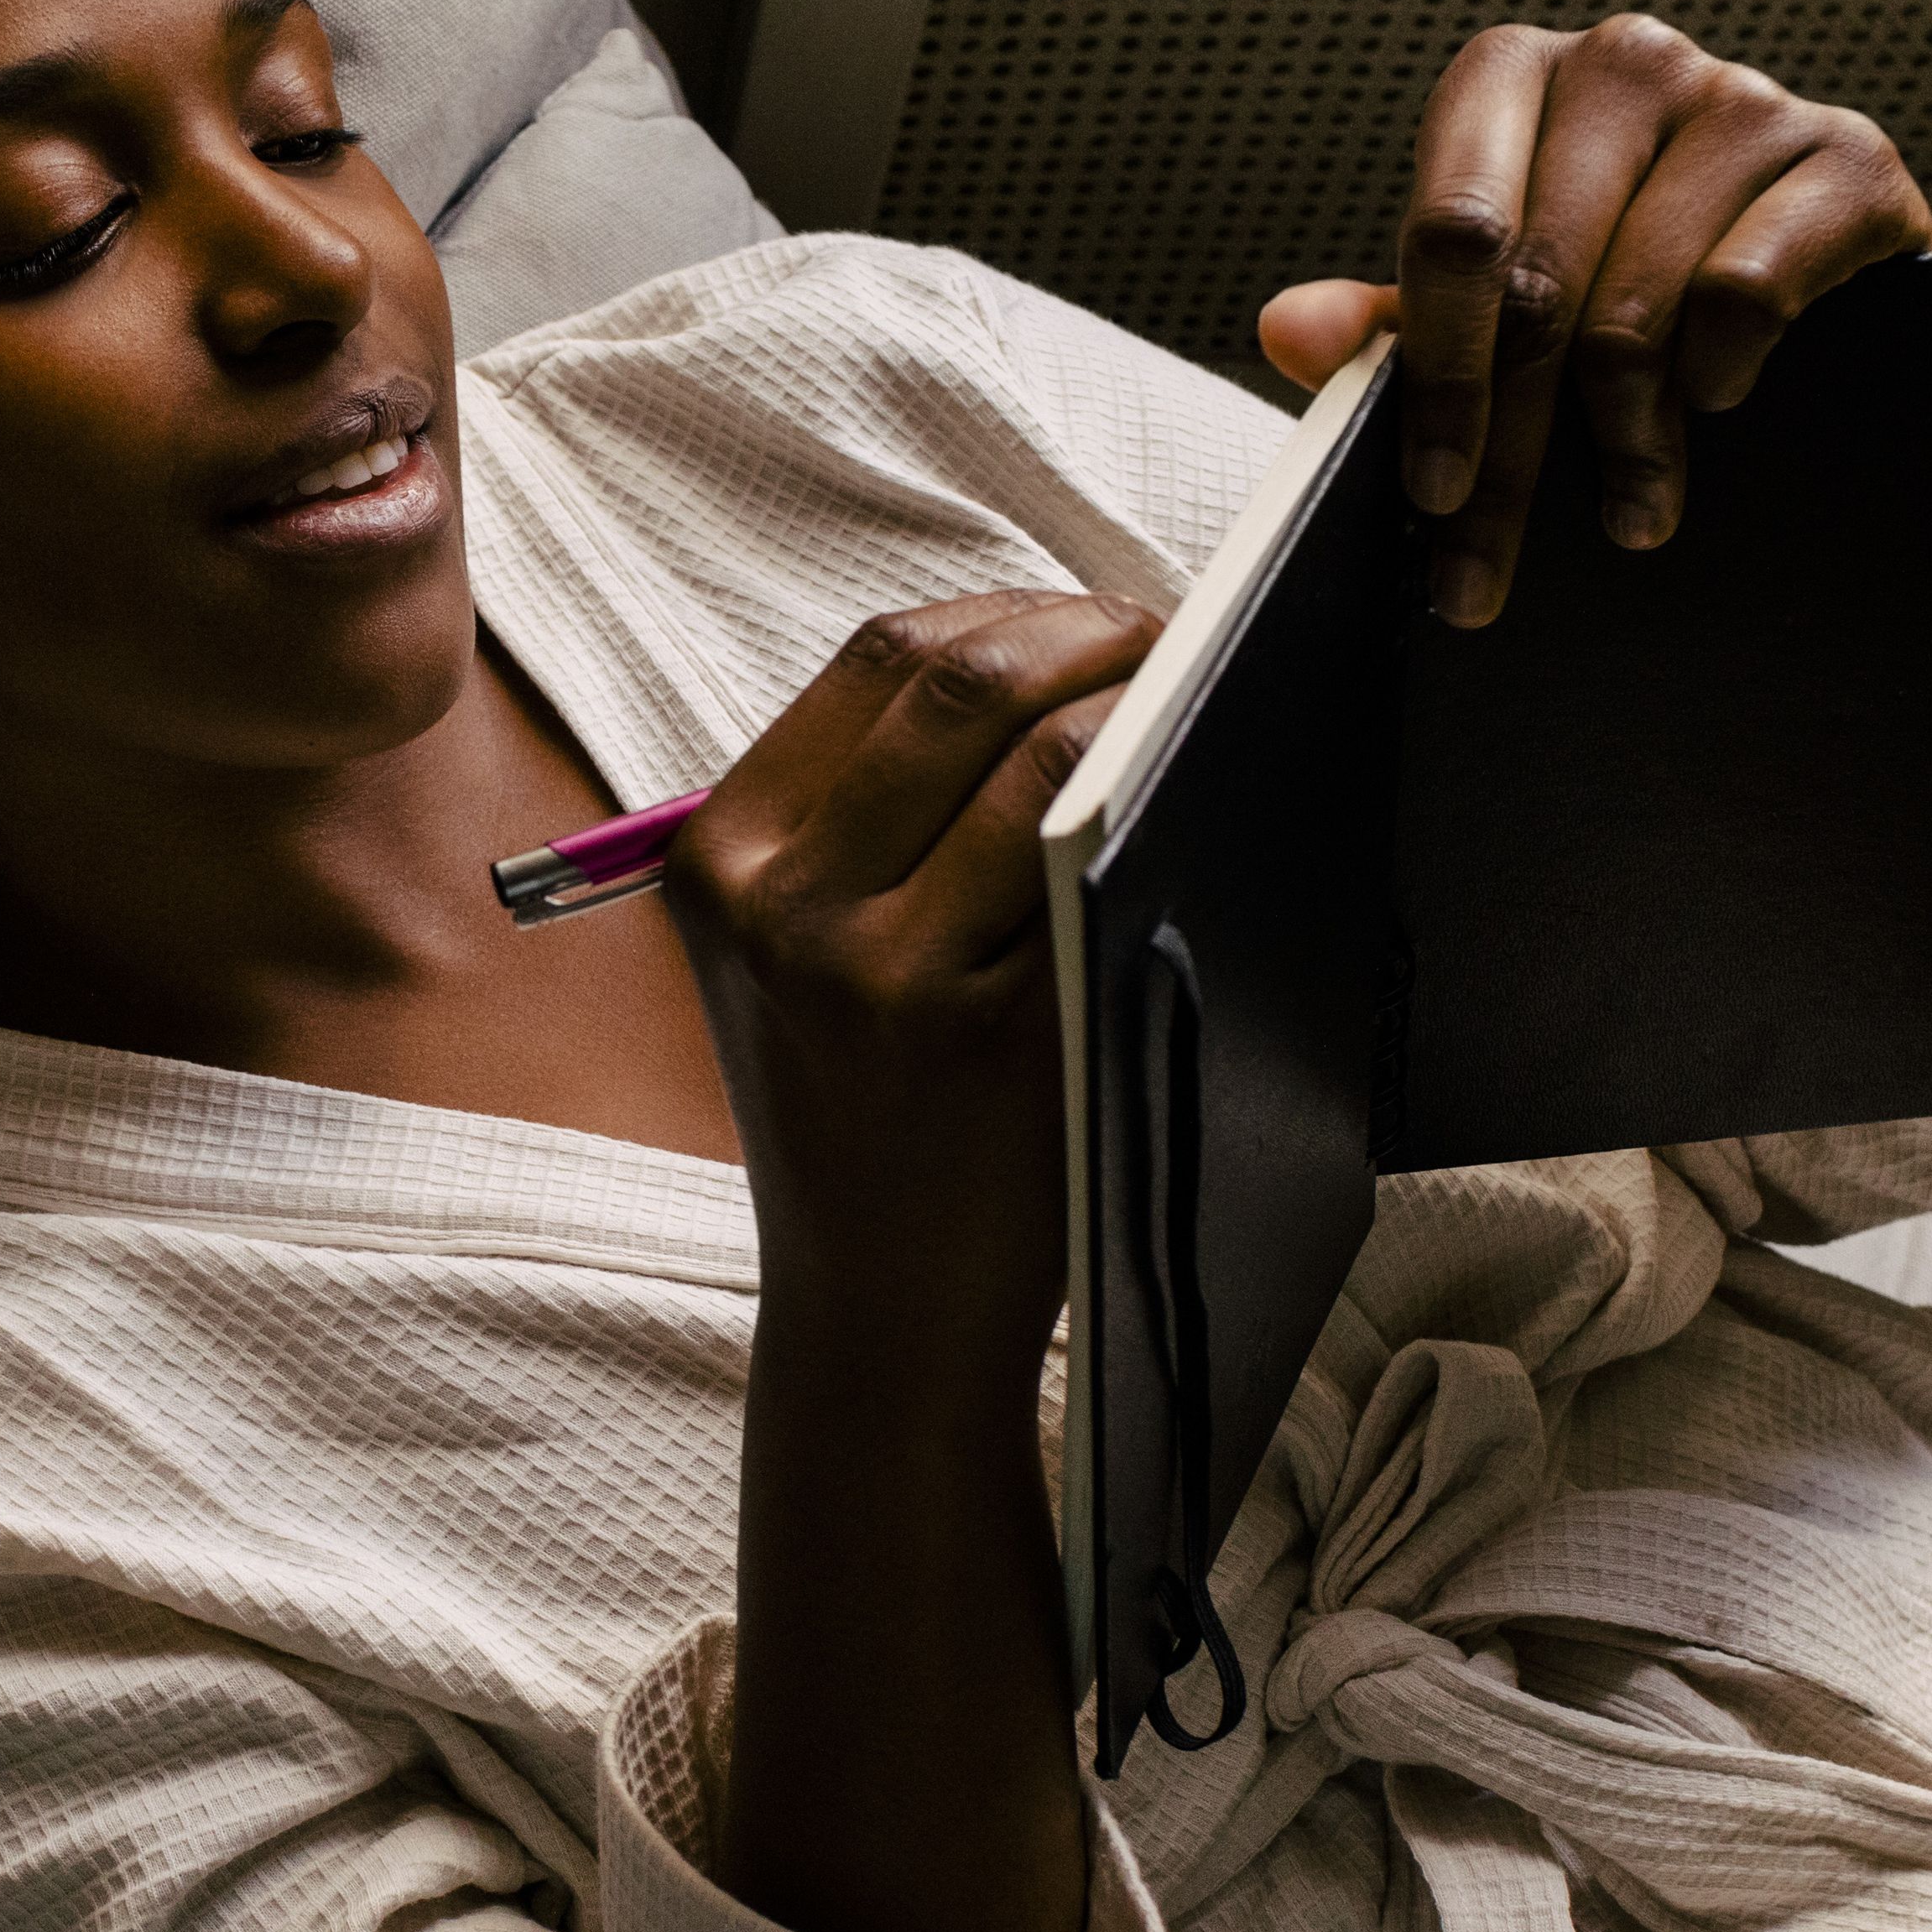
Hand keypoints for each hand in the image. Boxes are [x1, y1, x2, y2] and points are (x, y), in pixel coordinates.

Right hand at [663, 588, 1154, 1931]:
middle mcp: (778, 900)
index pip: (879, 658)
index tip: (1104, 623)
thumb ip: (864, 819)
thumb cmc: (871, 1125)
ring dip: (1140, 694)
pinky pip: (1090, 843)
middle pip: (954, 670)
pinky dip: (1163, 792)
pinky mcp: (975, 1026)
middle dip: (1089, 629)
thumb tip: (1049, 654)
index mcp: (719, 859)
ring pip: (1034, 740)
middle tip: (1183, 639)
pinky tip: (1211, 793)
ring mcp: (874, 965)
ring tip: (1208, 699)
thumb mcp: (797, 961)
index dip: (1012, 613)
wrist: (879, 1318)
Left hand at [1256, 15, 1931, 626]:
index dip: (1438, 380)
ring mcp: (1741, 94)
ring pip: (1641, 304)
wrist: (1795, 253)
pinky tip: (1716, 400)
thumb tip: (1292, 331)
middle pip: (1538, 289)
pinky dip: (1720, 371)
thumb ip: (1390, 323)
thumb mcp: (1480, 306)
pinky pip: (1751, 292)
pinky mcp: (1849, 152)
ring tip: (1627, 514)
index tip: (1433, 496)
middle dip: (1511, 456)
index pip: (1454, 234)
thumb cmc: (1605, 271)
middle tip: (1489, 572)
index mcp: (1511, 77)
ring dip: (1624, 441)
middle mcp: (1623, 59)